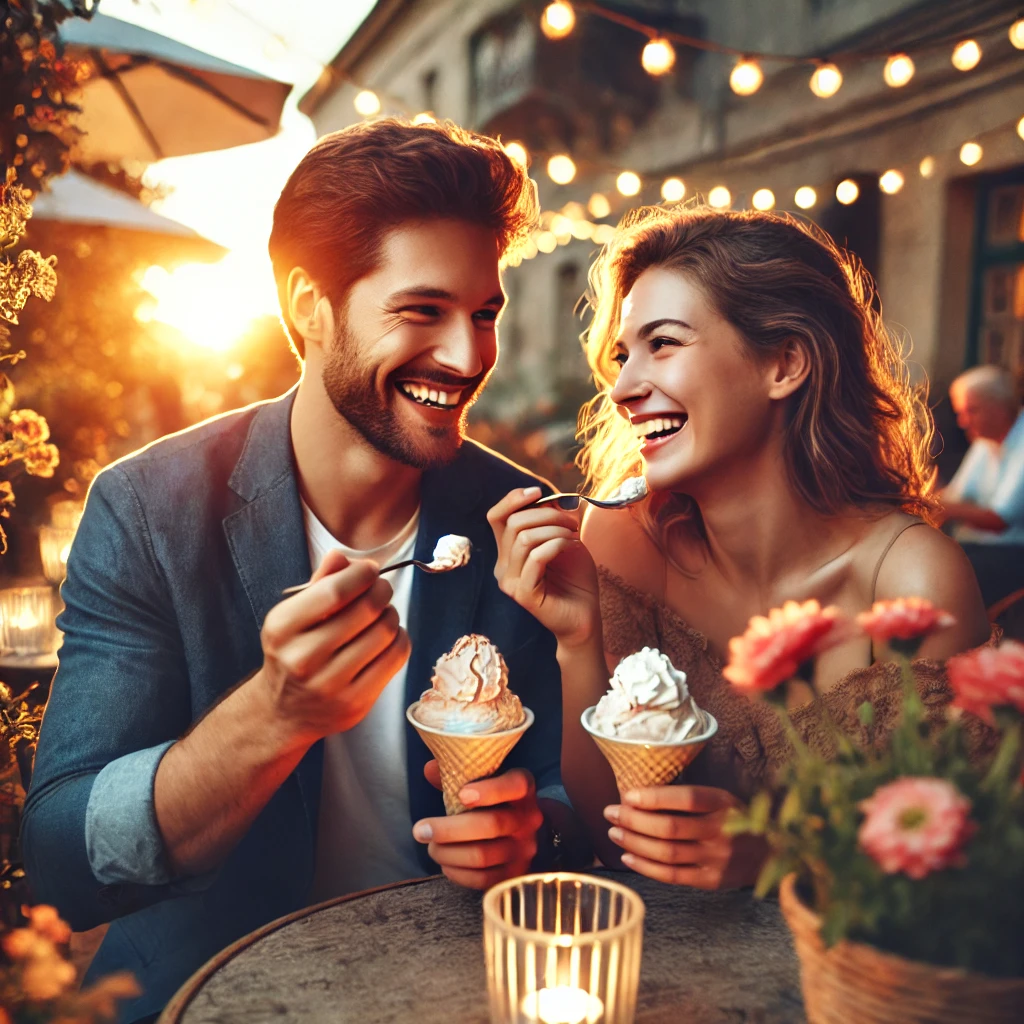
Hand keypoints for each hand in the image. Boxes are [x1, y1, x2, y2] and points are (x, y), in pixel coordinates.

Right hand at [256, 549, 410, 742]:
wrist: (283, 712)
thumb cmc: (294, 653)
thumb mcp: (293, 616)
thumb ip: (318, 584)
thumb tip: (343, 556)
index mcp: (282, 629)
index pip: (334, 592)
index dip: (361, 574)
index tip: (370, 569)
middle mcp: (302, 659)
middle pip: (365, 610)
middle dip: (382, 591)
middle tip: (382, 589)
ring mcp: (330, 685)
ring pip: (385, 633)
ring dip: (392, 614)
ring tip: (384, 613)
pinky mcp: (355, 703)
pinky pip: (395, 658)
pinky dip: (400, 639)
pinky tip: (390, 636)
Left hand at [413, 762, 544, 888]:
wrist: (517, 831)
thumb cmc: (491, 800)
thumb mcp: (479, 781)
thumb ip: (456, 773)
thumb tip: (430, 769)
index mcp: (523, 788)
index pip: (515, 785)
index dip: (490, 791)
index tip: (461, 794)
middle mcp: (529, 818)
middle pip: (492, 825)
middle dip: (449, 829)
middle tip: (420, 830)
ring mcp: (525, 849)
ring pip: (483, 856)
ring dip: (448, 853)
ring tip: (431, 847)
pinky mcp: (515, 874)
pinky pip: (484, 880)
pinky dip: (458, 873)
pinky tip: (444, 863)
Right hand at [487, 487, 599, 647]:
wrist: (586, 617)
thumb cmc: (575, 579)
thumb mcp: (564, 540)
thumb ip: (551, 521)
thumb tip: (549, 498)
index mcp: (508, 553)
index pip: (496, 517)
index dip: (512, 499)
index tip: (538, 492)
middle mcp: (503, 566)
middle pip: (514, 523)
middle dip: (546, 514)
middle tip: (572, 522)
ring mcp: (510, 582)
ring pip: (524, 538)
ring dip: (554, 529)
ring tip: (574, 536)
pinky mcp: (523, 594)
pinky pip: (536, 557)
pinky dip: (557, 545)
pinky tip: (572, 547)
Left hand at [604, 786, 768, 888]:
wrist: (771, 855)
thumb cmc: (735, 820)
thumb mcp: (721, 800)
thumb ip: (689, 799)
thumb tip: (639, 796)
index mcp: (724, 804)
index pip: (686, 798)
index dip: (654, 797)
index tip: (627, 795)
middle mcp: (722, 832)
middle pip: (670, 827)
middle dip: (633, 820)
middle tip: (611, 813)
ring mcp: (717, 859)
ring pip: (667, 852)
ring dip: (634, 842)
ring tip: (614, 833)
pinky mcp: (712, 881)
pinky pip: (672, 875)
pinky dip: (646, 866)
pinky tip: (628, 856)